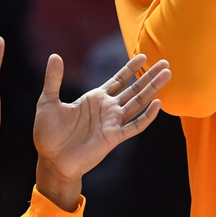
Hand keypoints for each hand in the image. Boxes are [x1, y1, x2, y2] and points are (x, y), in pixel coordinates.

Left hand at [32, 53, 170, 210]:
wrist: (52, 161)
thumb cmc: (48, 134)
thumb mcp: (48, 101)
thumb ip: (54, 79)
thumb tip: (55, 56)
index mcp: (95, 99)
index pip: (118, 80)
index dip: (131, 68)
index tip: (143, 56)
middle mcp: (108, 108)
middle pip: (134, 89)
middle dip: (149, 76)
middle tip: (165, 63)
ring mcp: (113, 122)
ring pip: (138, 103)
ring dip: (153, 89)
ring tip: (167, 75)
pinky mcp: (114, 137)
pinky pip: (135, 125)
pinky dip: (147, 116)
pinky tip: (157, 104)